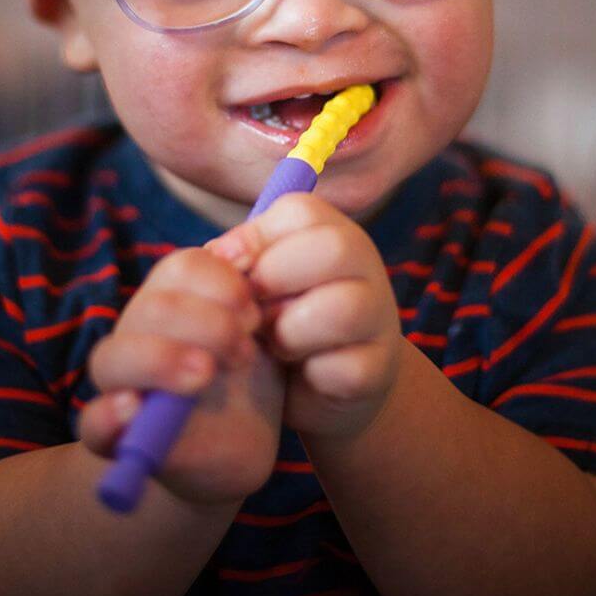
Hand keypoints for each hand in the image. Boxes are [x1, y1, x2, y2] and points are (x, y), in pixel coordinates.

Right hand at [78, 247, 284, 506]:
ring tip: (205, 376)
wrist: (237, 453)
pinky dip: (108, 415)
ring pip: (111, 357)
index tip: (255, 313)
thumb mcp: (265, 345)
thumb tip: (248, 263)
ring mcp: (121, 384)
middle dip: (205, 323)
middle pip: (152, 308)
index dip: (221, 282)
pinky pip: (92, 422)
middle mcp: (140, 334)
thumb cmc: (250, 386)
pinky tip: (133, 410)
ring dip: (160, 359)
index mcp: (177, 301)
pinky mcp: (116, 437)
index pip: (183, 267)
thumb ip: (256, 309)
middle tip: (243, 353)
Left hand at [207, 194, 402, 440]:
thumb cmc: (282, 317)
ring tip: (275, 343)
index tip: (234, 268)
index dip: (256, 237)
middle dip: (275, 278)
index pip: (302, 210)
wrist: (326, 385)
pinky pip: (344, 367)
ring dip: (290, 331)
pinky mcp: (380, 367)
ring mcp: (379, 316)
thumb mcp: (262, 280)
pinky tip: (303, 372)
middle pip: (333, 249)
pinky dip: (312, 374)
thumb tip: (215, 255)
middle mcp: (365, 264)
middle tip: (252, 308)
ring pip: (341, 309)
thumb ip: (239, 259)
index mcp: (333, 231)